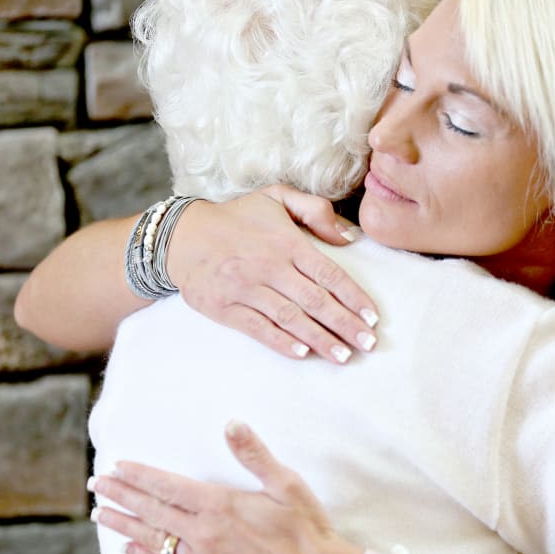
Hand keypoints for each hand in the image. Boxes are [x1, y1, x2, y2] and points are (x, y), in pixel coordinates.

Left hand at [88, 421, 360, 553]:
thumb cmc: (306, 529)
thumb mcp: (286, 484)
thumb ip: (254, 455)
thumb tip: (232, 424)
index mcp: (221, 506)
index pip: (169, 486)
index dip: (140, 475)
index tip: (118, 467)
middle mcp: (205, 535)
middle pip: (154, 511)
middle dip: (122, 495)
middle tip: (97, 484)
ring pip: (154, 540)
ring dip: (125, 524)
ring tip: (100, 514)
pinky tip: (129, 548)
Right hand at [167, 184, 379, 363]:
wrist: (181, 235)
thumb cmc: (237, 218)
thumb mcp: (276, 197)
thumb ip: (315, 210)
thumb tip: (348, 236)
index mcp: (286, 242)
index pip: (329, 273)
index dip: (354, 297)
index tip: (373, 317)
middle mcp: (269, 267)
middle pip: (315, 301)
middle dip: (346, 325)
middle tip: (369, 344)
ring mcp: (246, 289)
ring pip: (291, 319)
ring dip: (320, 340)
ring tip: (344, 356)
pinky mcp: (225, 308)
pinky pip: (258, 328)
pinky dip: (281, 342)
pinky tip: (302, 353)